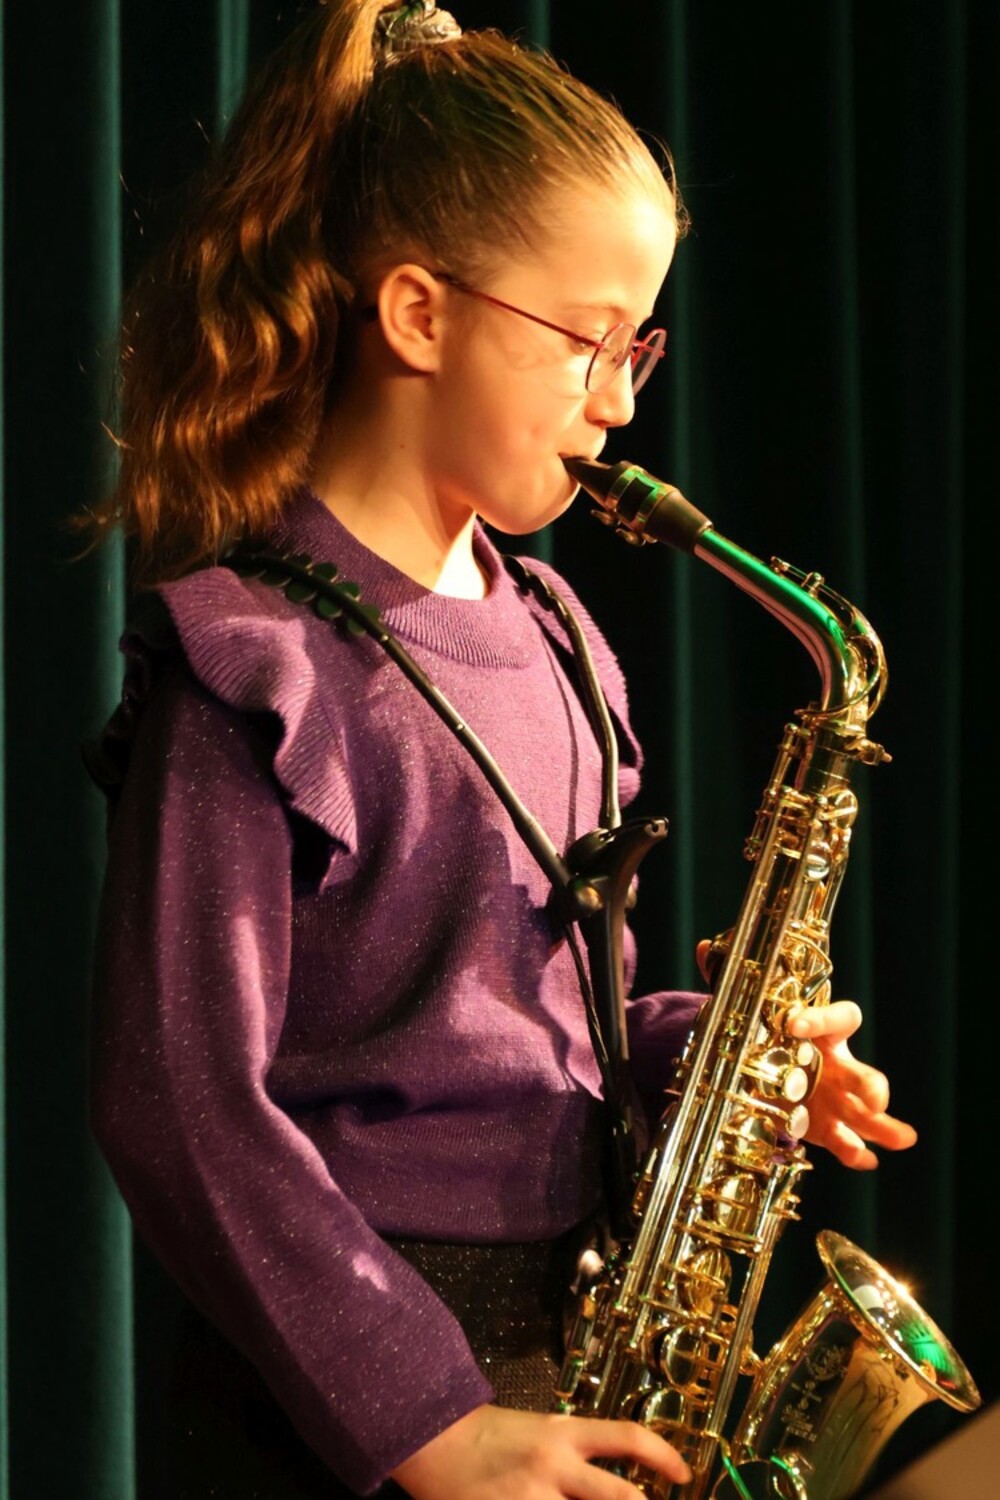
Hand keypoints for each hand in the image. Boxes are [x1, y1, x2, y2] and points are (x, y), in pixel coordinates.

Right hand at [389, 1404, 691, 1498]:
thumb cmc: (489, 1436)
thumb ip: (575, 1457)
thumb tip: (617, 1483)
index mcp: (563, 1434)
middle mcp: (554, 1467)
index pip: (627, 1437)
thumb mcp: (538, 1433)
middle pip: (623, 1498)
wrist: (433, 1441)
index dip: (664, 1455)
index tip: (685, 1474)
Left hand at [695, 941, 917, 1171]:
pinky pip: (845, 1139)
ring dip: (884, 1125)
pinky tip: (864, 1160)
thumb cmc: (769, 1032)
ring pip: (865, 1112)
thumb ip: (732, 983)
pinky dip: (855, 1151)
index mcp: (821, 1030)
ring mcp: (835, 1098)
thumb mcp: (751, 1008)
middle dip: (871, 1086)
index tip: (794, 1023)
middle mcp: (836, 1064)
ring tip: (904, 1139)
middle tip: (876, 1098)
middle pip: (863, 1072)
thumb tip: (703, 948)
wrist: (770, 1066)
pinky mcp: (825, 1126)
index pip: (838, 1018)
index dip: (821, 1018)